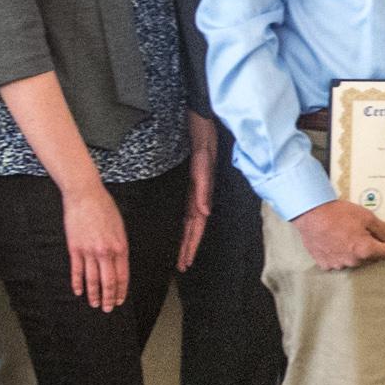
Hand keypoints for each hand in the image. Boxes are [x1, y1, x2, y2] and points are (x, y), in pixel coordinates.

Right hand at [62, 182, 130, 310]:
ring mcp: (89, 251)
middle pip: (108, 282)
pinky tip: (78, 292)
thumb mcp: (120, 228)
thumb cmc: (105, 209)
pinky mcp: (75, 248)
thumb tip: (119, 263)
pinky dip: (77, 283)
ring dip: (93, 294)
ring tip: (94, 304)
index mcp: (120, 247)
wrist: (85, 196)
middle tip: (107, 309)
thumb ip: (120, 247)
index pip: (122, 276)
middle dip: (108, 298)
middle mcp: (106, 252)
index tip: (119, 300)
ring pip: (92, 279)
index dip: (120, 291)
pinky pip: (77, 270)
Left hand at [178, 114, 217, 271]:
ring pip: (190, 221)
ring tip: (181, 256)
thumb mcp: (203, 160)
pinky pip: (186, 209)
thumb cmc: (203, 136)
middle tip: (181, 267)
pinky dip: (184, 224)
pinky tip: (180, 230)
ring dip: (186, 239)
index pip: (196, 225)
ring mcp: (194, 188)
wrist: (201, 118)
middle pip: (192, 228)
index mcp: (201, 191)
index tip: (185, 261)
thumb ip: (203, 186)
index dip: (191, 244)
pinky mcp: (190, 182)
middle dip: (188, 248)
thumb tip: (204, 213)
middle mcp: (198, 193)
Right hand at [292, 199, 384, 269]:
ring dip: (353, 251)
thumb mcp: (366, 216)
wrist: (311, 214)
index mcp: (366, 250)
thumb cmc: (338, 213)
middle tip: (360, 231)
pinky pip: (338, 261)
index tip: (383, 237)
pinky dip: (338, 254)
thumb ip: (383, 230)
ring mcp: (338, 264)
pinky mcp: (325, 264)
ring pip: (354, 260)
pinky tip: (333, 241)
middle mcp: (353, 261)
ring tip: (344, 235)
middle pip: (370, 257)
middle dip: (369, 246)